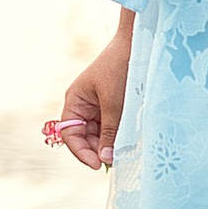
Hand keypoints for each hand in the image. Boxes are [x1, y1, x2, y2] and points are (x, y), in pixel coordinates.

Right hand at [45, 25, 131, 169]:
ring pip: (99, 133)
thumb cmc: (121, 68)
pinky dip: (118, 134)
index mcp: (75, 101)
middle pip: (85, 137)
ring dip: (110, 143)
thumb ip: (110, 132)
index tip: (98, 165)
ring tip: (124, 151)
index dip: (81, 152)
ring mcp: (97, 105)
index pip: (70, 134)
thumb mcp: (115, 103)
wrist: (137, 43)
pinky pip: (111, 125)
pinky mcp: (112, 104)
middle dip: (98, 149)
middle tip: (116, 161)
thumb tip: (106, 159)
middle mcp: (83, 104)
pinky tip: (128, 139)